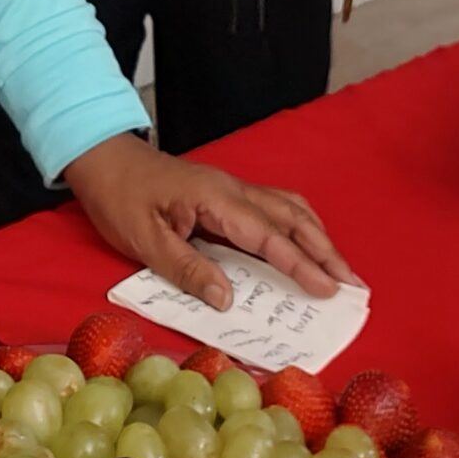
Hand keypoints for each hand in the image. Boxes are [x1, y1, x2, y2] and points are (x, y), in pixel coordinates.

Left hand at [63, 133, 354, 309]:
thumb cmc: (120, 198)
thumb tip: (227, 299)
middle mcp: (233, 190)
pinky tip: (305, 245)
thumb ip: (187, 269)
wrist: (104, 158)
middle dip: (326, 252)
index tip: (328, 289)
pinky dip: (299, 227)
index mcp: (216, 200)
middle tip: (354, 285)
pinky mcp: (227, 193)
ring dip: (318, 238)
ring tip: (340, 269)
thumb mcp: (144, 241)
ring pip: (289, 209)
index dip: (301, 265)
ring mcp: (232, 188)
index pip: (269, 236)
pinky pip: (274, 207)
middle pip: (292, 219)